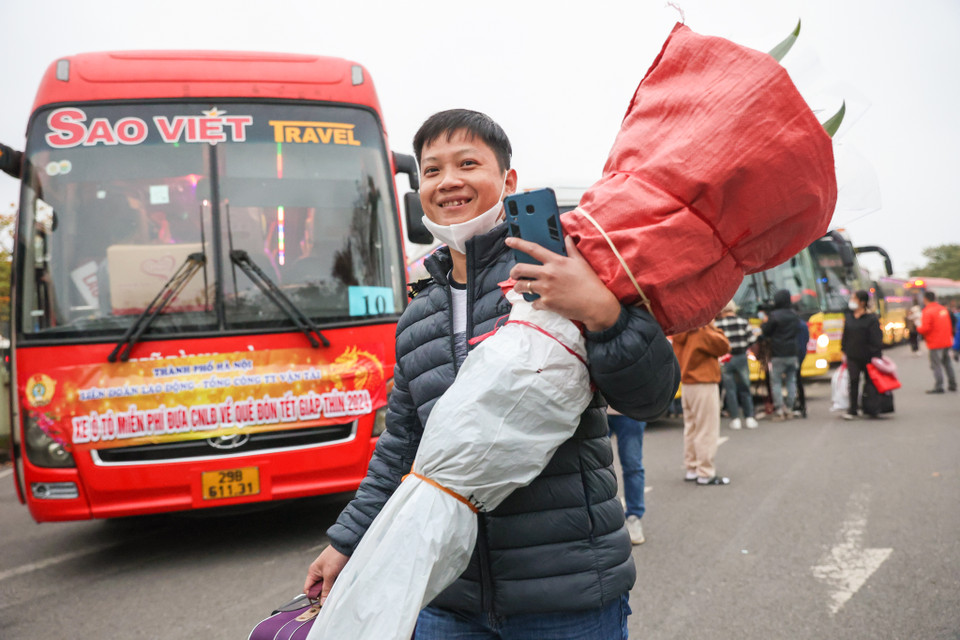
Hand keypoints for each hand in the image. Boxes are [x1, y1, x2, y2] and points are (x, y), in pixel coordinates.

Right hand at [303, 545, 349, 603]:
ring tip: (336, 585)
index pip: (308, 589)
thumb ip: (325, 589)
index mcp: (313, 572)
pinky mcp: (335, 572)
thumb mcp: (329, 574)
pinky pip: (333, 582)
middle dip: (324, 592)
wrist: (347, 546)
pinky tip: (340, 582)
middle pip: (318, 589)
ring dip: (331, 588)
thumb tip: (322, 601)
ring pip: (327, 586)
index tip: (320, 601)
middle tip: (330, 594)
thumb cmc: (335, 556)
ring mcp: (327, 572)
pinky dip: (336, 584)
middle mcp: (318, 573)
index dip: (313, 596)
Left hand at [505, 236, 619, 331]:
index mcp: (556, 262)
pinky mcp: (547, 303)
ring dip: (519, 288)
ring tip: (522, 289)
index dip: (518, 243)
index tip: (508, 241)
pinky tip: (540, 303)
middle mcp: (548, 274)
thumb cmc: (590, 283)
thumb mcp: (581, 262)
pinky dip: (535, 304)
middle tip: (514, 274)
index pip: (533, 249)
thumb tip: (567, 237)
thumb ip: (571, 249)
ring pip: (522, 287)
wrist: (595, 304)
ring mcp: (546, 289)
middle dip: (513, 272)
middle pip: (520, 269)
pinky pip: (533, 303)